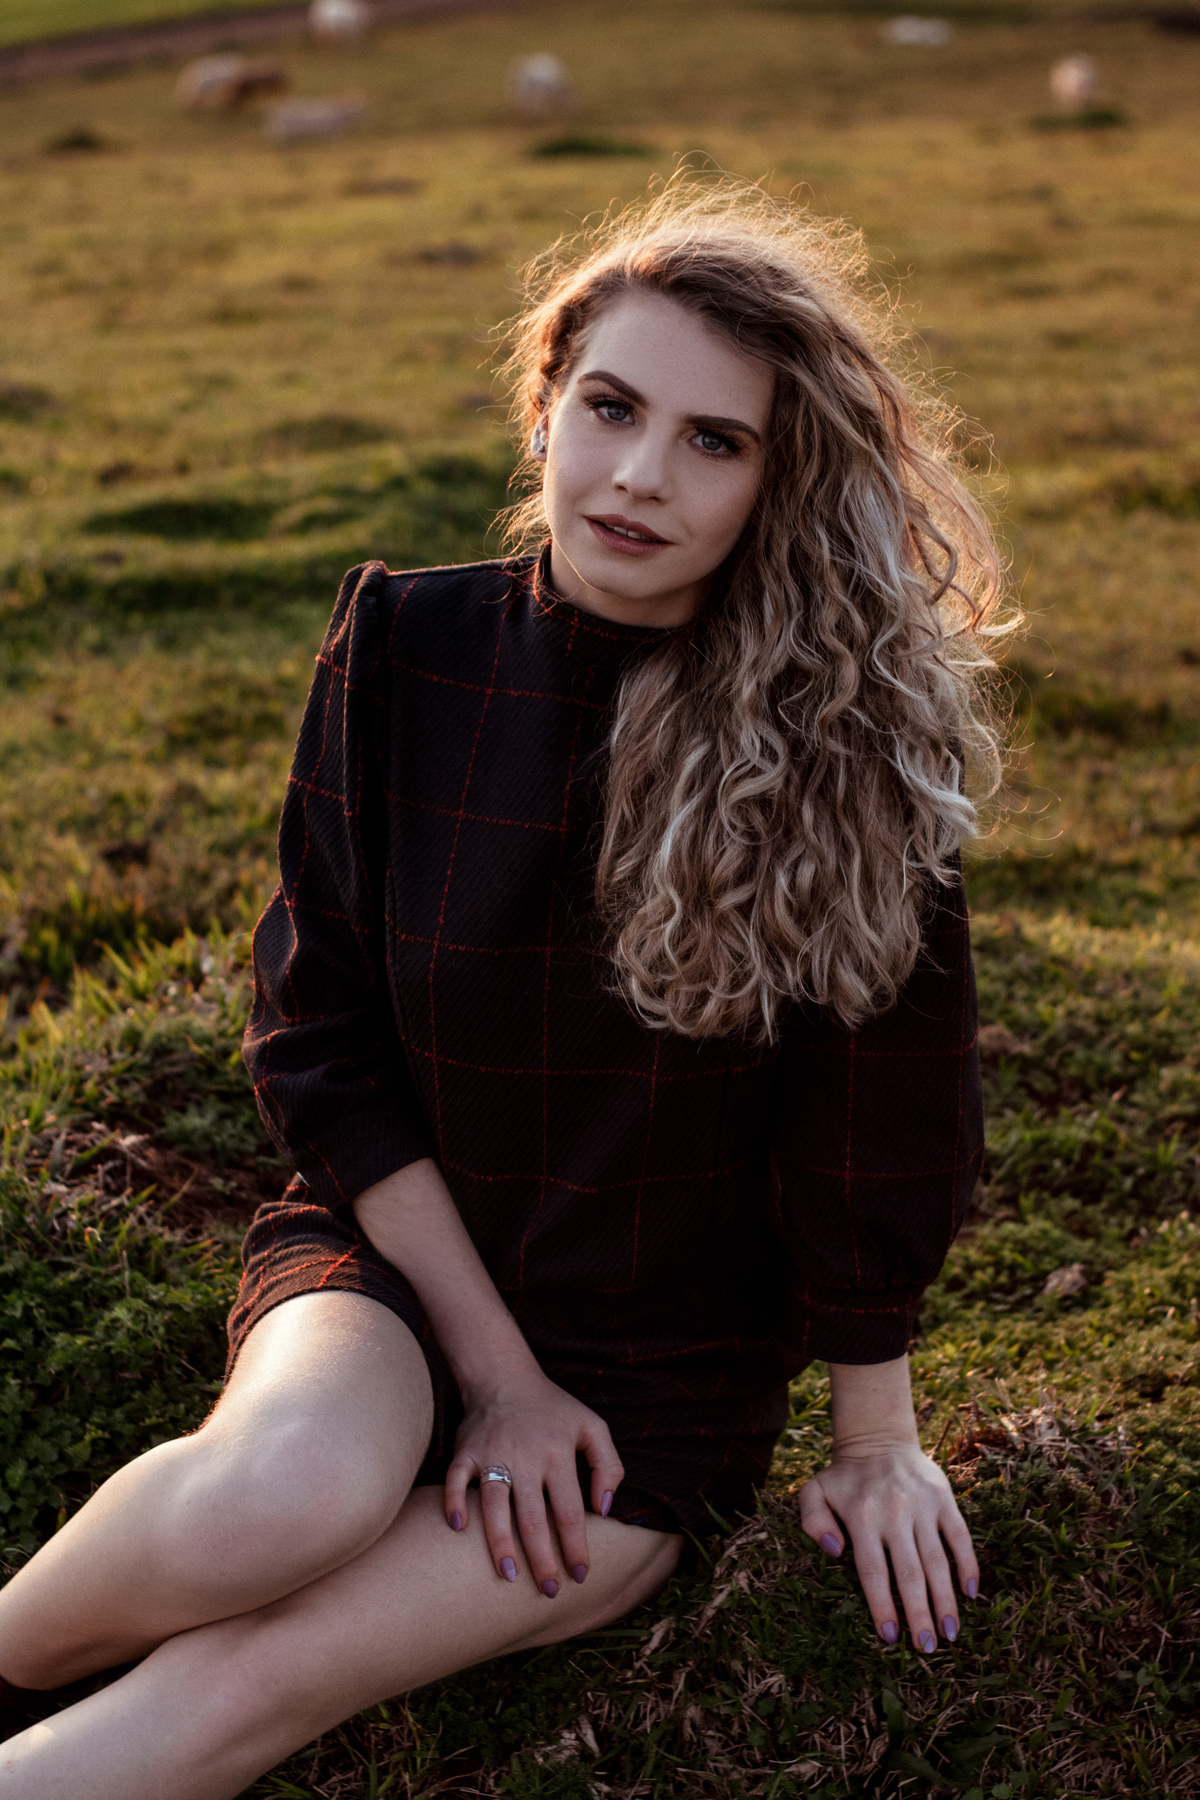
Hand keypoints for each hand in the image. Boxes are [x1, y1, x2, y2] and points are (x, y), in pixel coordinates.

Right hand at [444, 1370, 624, 1598]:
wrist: (504, 1375)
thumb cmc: (553, 1409)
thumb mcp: (593, 1426)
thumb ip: (609, 1466)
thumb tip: (605, 1510)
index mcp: (558, 1453)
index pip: (570, 1511)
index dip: (577, 1546)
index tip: (581, 1575)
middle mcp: (524, 1456)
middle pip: (533, 1518)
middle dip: (542, 1559)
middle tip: (549, 1591)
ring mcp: (492, 1453)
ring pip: (495, 1505)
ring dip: (500, 1543)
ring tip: (509, 1577)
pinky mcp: (465, 1451)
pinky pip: (455, 1480)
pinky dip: (452, 1502)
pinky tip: (459, 1529)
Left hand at [799, 1441, 978, 1650]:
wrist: (878, 1437)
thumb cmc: (844, 1477)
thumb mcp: (814, 1492)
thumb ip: (812, 1521)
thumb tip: (834, 1552)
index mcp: (861, 1517)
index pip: (873, 1572)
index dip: (883, 1607)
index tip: (891, 1638)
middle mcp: (894, 1513)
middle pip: (910, 1574)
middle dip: (920, 1615)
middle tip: (928, 1649)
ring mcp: (921, 1505)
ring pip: (937, 1561)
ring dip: (945, 1600)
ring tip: (950, 1633)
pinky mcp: (943, 1498)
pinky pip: (959, 1536)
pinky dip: (968, 1564)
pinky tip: (970, 1593)